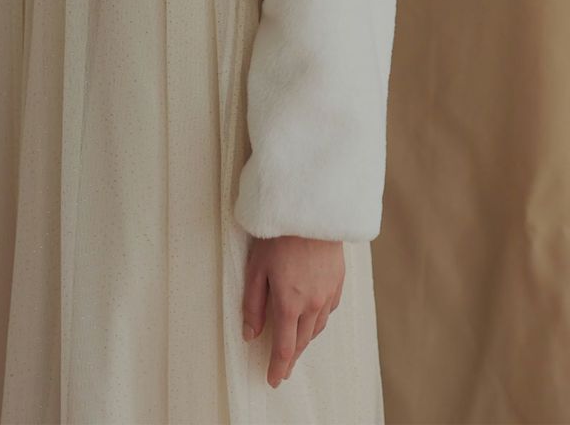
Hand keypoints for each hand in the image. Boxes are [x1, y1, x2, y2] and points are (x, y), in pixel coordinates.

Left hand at [242, 235, 344, 386]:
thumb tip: (250, 334)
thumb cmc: (279, 236)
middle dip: (291, 357)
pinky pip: (328, 310)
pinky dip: (318, 320)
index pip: (284, 347)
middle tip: (283, 368)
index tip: (273, 379)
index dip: (278, 367)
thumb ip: (253, 305)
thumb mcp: (256, 269)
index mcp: (289, 304)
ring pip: (317, 328)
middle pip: (302, 341)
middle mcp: (312, 304)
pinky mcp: (338, 281)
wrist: (312, 211)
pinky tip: (313, 317)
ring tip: (295, 345)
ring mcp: (328, 293)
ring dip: (305, 340)